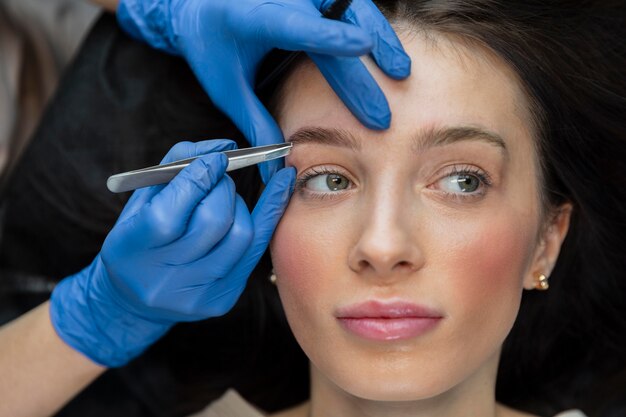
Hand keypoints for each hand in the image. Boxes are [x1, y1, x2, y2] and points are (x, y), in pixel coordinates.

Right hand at [50, 140, 294, 366]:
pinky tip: (280, 189)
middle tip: (220, 177)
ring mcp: (195, 293)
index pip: (169, 213)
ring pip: (240, 236)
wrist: (135, 300)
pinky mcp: (222, 299)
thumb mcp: (142, 198)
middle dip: (223, 189)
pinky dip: (268, 216)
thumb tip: (224, 146)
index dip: (199, 179)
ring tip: (226, 198)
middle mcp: (163, 278)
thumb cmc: (139, 238)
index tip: (216, 159)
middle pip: (212, 222)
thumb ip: (177, 164)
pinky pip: (255, 251)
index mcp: (131, 249)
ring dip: (240, 205)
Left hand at [117, 0, 410, 180]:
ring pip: (351, 5)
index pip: (296, 26)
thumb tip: (274, 163)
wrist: (200, 5)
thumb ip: (254, 121)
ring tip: (400, 70)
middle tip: (380, 115)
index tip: (361, 46)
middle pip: (334, 26)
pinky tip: (386, 50)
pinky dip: (371, 25)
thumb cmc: (211, 45)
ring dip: (380, 37)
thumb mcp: (226, 87)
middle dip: (361, 73)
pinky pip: (349, 4)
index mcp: (252, 15)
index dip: (330, 36)